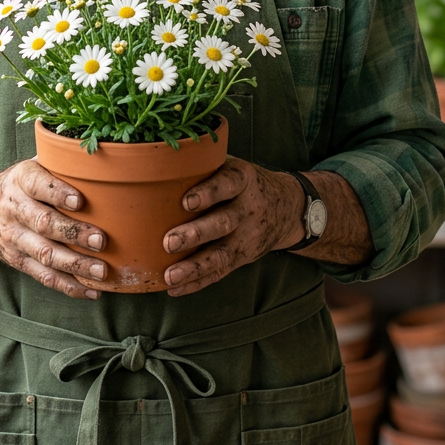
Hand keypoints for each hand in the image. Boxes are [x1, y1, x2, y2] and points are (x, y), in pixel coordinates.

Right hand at [0, 159, 108, 298]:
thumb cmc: (21, 184)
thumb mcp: (32, 164)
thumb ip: (60, 159)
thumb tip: (100, 151)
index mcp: (21, 180)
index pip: (37, 185)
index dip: (58, 193)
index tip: (79, 200)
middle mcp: (15, 209)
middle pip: (43, 224)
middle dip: (73, 233)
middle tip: (100, 240)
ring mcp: (15, 239)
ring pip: (45, 254)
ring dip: (75, 265)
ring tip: (102, 271)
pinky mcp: (19, 261)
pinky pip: (44, 277)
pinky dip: (69, 286)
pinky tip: (92, 290)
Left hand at [161, 157, 305, 296]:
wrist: (287, 207)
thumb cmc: (243, 182)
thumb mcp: (232, 164)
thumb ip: (204, 163)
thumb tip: (156, 156)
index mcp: (243, 179)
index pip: (227, 183)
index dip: (208, 192)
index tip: (186, 201)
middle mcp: (248, 208)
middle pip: (224, 222)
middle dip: (196, 234)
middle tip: (169, 242)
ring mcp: (247, 236)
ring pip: (222, 253)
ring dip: (195, 266)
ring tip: (170, 275)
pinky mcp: (243, 257)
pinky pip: (221, 272)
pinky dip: (198, 282)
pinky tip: (176, 288)